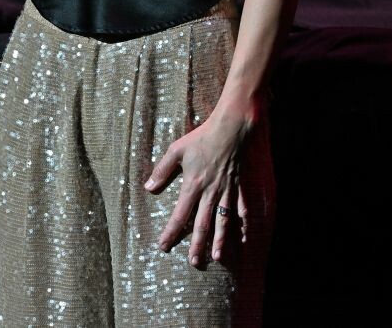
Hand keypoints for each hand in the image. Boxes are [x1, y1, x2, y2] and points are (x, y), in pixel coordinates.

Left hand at [143, 103, 254, 267]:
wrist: (231, 129)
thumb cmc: (202, 138)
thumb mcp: (176, 150)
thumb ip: (162, 170)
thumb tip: (148, 188)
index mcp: (193, 185)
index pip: (179, 215)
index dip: (171, 232)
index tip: (164, 246)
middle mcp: (210, 193)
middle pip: (202, 224)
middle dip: (197, 245)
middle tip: (193, 263)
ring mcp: (226, 192)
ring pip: (222, 222)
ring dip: (219, 241)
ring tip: (216, 257)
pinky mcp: (238, 187)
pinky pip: (241, 210)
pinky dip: (242, 225)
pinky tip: (243, 237)